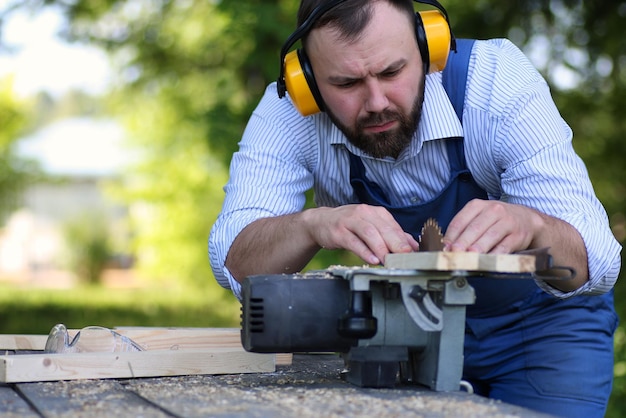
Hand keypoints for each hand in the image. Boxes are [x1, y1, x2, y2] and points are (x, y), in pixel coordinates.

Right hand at [303, 204, 418, 263]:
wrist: (321, 221)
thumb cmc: (349, 225)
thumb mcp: (371, 226)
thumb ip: (391, 235)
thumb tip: (413, 246)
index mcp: (376, 212)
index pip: (394, 227)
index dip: (405, 241)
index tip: (415, 254)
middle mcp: (364, 213)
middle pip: (384, 229)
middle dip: (396, 244)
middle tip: (405, 257)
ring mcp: (350, 221)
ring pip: (369, 233)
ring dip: (381, 248)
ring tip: (388, 261)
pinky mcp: (339, 232)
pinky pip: (354, 242)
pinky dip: (364, 251)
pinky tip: (372, 260)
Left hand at [442, 199, 539, 253]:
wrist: (527, 219)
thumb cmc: (496, 220)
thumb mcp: (478, 218)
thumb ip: (463, 230)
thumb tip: (448, 247)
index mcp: (478, 206)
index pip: (460, 221)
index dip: (451, 236)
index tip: (444, 248)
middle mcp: (493, 211)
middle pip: (474, 228)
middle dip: (463, 242)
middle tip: (454, 254)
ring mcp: (507, 222)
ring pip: (490, 236)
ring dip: (478, 248)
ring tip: (469, 257)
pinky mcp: (518, 235)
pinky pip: (504, 246)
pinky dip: (494, 255)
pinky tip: (486, 261)